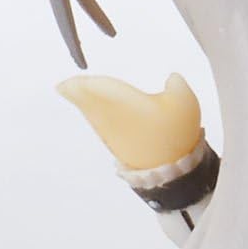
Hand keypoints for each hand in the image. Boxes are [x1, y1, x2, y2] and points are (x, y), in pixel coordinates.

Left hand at [57, 72, 203, 170]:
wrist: (171, 170)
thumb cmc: (175, 132)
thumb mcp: (185, 102)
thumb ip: (177, 85)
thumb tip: (171, 78)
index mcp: (127, 101)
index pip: (101, 88)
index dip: (84, 83)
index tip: (69, 80)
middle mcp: (114, 116)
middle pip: (90, 102)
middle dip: (75, 93)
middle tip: (62, 86)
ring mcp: (113, 133)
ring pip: (93, 114)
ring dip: (82, 104)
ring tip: (71, 94)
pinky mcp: (118, 145)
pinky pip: (100, 125)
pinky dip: (94, 117)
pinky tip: (94, 114)